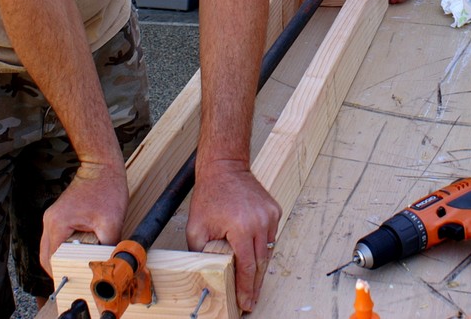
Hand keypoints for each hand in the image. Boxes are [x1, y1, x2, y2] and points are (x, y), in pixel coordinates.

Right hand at [39, 160, 128, 276]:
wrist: (102, 166)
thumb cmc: (107, 188)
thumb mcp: (111, 222)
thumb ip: (107, 246)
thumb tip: (108, 263)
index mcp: (58, 224)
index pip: (51, 259)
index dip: (61, 272)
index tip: (74, 281)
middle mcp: (50, 221)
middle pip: (47, 255)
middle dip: (60, 267)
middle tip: (76, 276)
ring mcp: (53, 217)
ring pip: (51, 247)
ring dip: (63, 257)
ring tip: (80, 264)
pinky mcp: (59, 215)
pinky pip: (57, 238)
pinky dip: (66, 247)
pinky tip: (81, 249)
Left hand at [186, 160, 282, 312]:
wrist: (225, 167)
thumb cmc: (210, 194)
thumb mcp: (196, 227)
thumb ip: (201, 252)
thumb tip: (206, 272)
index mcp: (242, 227)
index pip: (247, 267)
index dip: (246, 288)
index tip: (245, 303)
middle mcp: (260, 222)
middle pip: (261, 263)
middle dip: (255, 285)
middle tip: (250, 301)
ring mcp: (270, 215)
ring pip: (268, 250)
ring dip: (259, 267)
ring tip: (251, 283)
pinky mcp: (274, 210)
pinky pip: (270, 236)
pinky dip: (262, 247)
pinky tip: (254, 256)